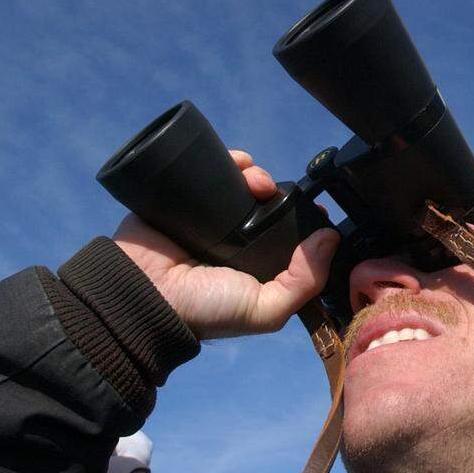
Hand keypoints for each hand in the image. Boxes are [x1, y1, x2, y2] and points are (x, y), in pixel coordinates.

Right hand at [113, 150, 338, 339]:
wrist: (142, 293)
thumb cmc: (205, 309)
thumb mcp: (264, 310)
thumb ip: (303, 283)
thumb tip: (331, 240)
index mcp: (255, 265)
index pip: (288, 236)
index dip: (304, 221)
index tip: (316, 210)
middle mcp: (235, 239)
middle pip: (267, 203)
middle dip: (279, 193)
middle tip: (276, 193)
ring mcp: (211, 216)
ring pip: (244, 183)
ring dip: (257, 175)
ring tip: (256, 183)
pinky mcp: (187, 197)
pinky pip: (215, 170)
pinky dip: (232, 162)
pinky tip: (240, 167)